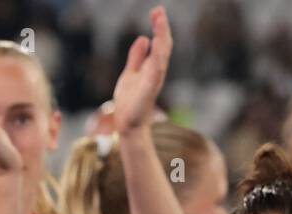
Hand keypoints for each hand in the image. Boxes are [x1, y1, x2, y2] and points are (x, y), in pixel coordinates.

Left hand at [111, 5, 171, 133]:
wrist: (127, 124)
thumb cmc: (130, 101)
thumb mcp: (130, 73)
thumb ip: (137, 57)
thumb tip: (143, 37)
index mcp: (152, 67)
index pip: (160, 43)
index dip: (159, 27)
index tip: (157, 11)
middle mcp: (157, 71)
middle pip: (164, 46)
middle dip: (162, 28)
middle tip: (158, 10)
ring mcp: (154, 80)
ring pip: (162, 55)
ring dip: (161, 38)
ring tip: (159, 21)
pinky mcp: (149, 90)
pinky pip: (156, 71)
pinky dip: (157, 57)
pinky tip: (156, 44)